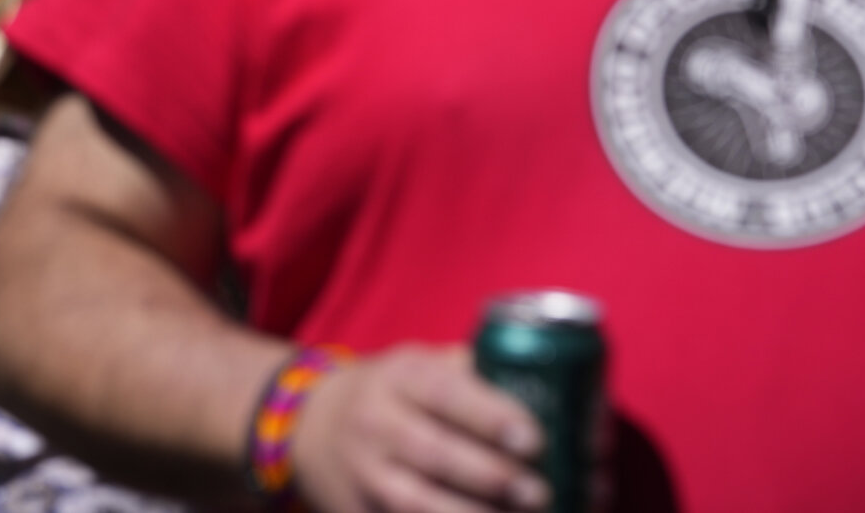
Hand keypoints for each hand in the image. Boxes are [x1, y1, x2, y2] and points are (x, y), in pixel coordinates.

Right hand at [289, 346, 546, 512]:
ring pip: (417, 502)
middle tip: (540, 492)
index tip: (534, 439)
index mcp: (399, 377)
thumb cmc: (389, 393)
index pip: (446, 394)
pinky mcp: (357, 511)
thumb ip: (471, 375)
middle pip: (435, 453)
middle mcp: (375, 422)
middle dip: (492, 477)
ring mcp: (363, 472)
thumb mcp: (418, 365)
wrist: (310, 425)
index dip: (491, 417)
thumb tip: (554, 394)